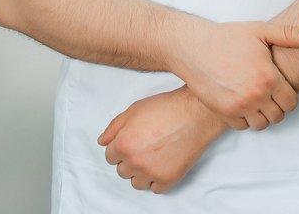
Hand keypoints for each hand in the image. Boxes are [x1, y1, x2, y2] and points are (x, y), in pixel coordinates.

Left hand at [96, 85, 227, 193]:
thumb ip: (114, 127)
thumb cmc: (167, 108)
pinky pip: (155, 189)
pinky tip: (162, 165)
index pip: (109, 156)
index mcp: (124, 144)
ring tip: (152, 158)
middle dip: (129, 160)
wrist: (196, 113)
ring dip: (141, 173)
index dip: (119, 148)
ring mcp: (152, 172)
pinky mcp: (168, 179)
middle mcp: (135, 161)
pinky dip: (157, 180)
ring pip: (137, 183)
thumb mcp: (134, 109)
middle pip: (122, 171)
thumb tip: (103, 141)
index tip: (129, 143)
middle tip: (142, 147)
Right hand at [168, 20, 298, 130]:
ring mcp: (239, 106)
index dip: (289, 96)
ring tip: (258, 101)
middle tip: (270, 94)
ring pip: (262, 124)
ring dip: (263, 115)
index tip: (281, 87)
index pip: (291, 102)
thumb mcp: (259, 31)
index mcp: (268, 77)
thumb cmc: (226, 37)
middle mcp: (256, 95)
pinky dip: (245, 119)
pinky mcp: (224, 112)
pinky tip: (243, 104)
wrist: (193, 47)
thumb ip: (289, 35)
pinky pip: (242, 126)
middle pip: (278, 116)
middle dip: (277, 106)